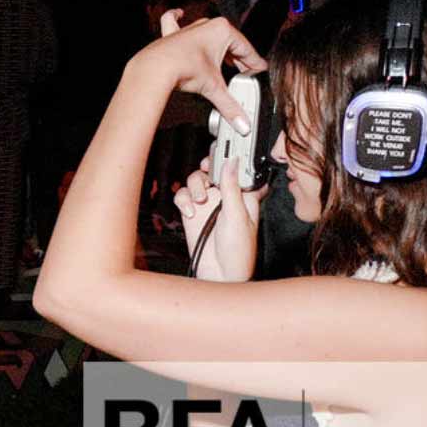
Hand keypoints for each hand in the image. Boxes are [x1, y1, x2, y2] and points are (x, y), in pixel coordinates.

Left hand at [132, 10, 264, 135]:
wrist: (154, 68)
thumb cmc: (183, 68)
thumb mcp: (213, 87)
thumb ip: (230, 106)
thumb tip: (243, 123)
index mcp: (222, 31)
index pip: (246, 49)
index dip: (255, 63)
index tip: (260, 71)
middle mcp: (205, 26)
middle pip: (230, 44)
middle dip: (238, 58)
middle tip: (246, 71)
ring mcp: (188, 29)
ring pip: (208, 35)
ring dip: (216, 46)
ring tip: (225, 57)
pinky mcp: (171, 36)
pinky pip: (174, 22)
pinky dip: (177, 18)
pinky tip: (180, 14)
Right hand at [173, 156, 266, 280]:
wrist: (220, 274)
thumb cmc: (239, 252)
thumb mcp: (238, 216)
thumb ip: (232, 187)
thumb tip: (232, 162)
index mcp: (244, 195)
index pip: (237, 168)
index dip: (229, 158)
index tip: (223, 152)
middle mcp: (225, 197)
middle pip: (212, 169)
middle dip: (208, 167)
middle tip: (206, 169)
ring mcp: (207, 204)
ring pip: (196, 180)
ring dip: (195, 186)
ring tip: (199, 200)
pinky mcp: (192, 212)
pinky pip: (183, 196)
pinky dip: (183, 200)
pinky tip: (190, 211)